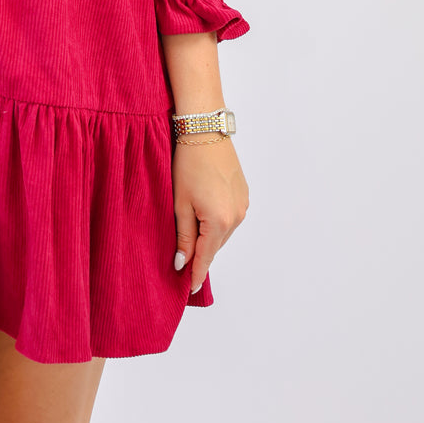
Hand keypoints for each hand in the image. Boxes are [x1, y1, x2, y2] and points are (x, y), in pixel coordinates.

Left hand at [172, 136, 248, 292]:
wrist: (205, 131)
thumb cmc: (187, 164)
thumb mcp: (179, 203)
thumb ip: (184, 236)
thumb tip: (183, 263)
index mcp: (218, 221)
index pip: (206, 258)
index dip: (197, 275)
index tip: (190, 290)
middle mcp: (236, 216)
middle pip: (215, 247)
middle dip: (201, 257)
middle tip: (185, 269)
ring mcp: (242, 205)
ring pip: (223, 233)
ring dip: (209, 239)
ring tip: (192, 244)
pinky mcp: (244, 194)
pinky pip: (230, 218)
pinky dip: (217, 224)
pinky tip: (205, 220)